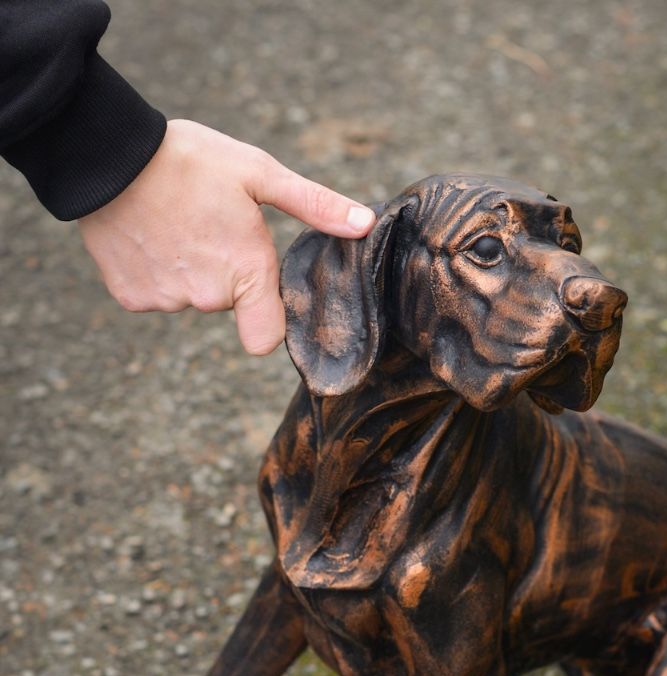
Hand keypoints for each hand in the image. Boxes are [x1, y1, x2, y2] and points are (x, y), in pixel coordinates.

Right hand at [77, 119, 375, 354]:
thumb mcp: (258, 173)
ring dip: (187, 269)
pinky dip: (152, 270)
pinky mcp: (131, 296)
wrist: (106, 153)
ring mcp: (166, 300)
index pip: (266, 338)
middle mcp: (208, 298)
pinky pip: (153, 293)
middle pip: (226, 303)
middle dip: (223, 272)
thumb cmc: (190, 159)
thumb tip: (366, 223)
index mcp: (246, 272)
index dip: (265, 315)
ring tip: (174, 223)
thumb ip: (315, 205)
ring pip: (188, 296)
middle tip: (208, 224)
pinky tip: (147, 233)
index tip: (257, 286)